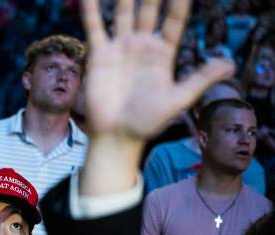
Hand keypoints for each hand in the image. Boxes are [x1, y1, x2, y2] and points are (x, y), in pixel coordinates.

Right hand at [82, 0, 233, 141]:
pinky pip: (95, 28)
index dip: (179, 3)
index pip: (174, 20)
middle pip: (149, 10)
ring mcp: (120, 49)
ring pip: (123, 13)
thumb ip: (201, 79)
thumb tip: (229, 63)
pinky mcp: (100, 55)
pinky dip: (92, 10)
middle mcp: (141, 46)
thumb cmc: (148, 122)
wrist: (117, 135)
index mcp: (162, 54)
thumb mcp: (179, 99)